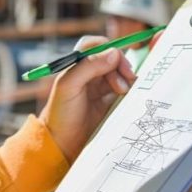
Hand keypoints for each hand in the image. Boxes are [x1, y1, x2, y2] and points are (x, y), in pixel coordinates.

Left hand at [38, 35, 136, 161]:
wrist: (63, 144)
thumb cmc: (61, 113)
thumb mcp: (69, 85)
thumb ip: (89, 66)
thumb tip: (114, 53)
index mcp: (77, 66)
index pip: (95, 46)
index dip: (108, 49)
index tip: (117, 59)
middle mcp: (89, 74)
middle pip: (111, 59)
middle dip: (121, 66)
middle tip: (127, 79)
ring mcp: (100, 88)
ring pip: (120, 74)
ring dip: (126, 79)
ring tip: (123, 92)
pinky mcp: (110, 103)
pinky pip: (124, 91)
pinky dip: (130, 91)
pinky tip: (130, 96)